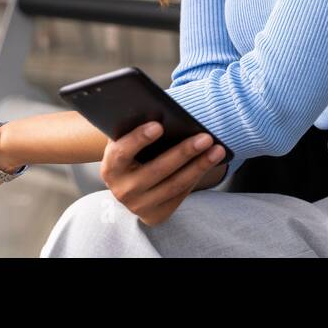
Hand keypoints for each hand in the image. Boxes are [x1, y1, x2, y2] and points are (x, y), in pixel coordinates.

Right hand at [101, 123, 227, 226]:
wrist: (127, 184)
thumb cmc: (131, 151)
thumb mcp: (126, 141)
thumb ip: (135, 128)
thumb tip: (162, 112)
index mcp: (110, 167)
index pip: (122, 153)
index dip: (138, 139)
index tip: (159, 125)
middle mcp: (122, 190)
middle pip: (156, 170)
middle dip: (183, 153)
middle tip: (205, 138)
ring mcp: (139, 206)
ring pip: (174, 185)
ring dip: (199, 166)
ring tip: (217, 150)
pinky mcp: (156, 215)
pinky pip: (180, 194)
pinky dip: (197, 176)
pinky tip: (211, 162)